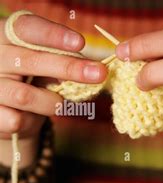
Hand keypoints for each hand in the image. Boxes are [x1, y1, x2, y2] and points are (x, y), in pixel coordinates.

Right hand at [0, 13, 106, 139]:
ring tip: (62, 105)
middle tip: (100, 73)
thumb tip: (93, 69)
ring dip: (53, 102)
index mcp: (6, 37)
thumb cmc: (32, 80)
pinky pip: (16, 120)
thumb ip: (62, 62)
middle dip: (69, 68)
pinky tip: (33, 118)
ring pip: (24, 95)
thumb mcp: (45, 65)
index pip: (26, 28)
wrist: (8, 112)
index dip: (53, 35)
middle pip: (31, 60)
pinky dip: (33, 121)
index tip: (81, 43)